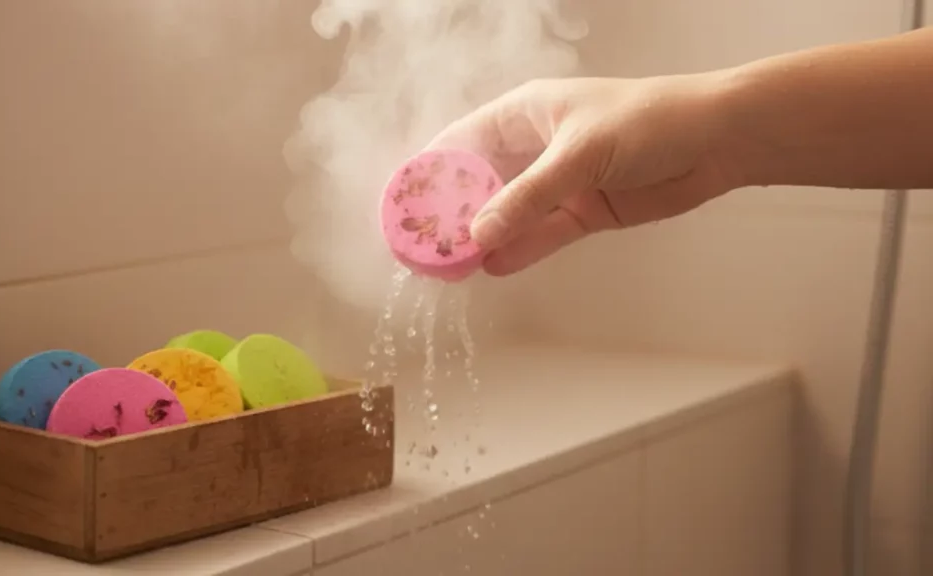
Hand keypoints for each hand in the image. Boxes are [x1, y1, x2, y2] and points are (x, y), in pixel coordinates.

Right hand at [426, 74, 742, 275]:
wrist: (719, 141)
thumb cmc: (649, 122)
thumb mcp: (579, 155)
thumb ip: (528, 197)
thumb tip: (478, 235)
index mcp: (524, 113)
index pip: (461, 143)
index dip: (430, 173)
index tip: (404, 207)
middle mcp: (534, 146)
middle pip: (480, 182)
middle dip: (453, 214)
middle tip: (425, 248)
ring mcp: (558, 181)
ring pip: (508, 213)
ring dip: (483, 238)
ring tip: (452, 268)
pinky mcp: (583, 210)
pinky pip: (542, 233)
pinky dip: (520, 250)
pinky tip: (494, 267)